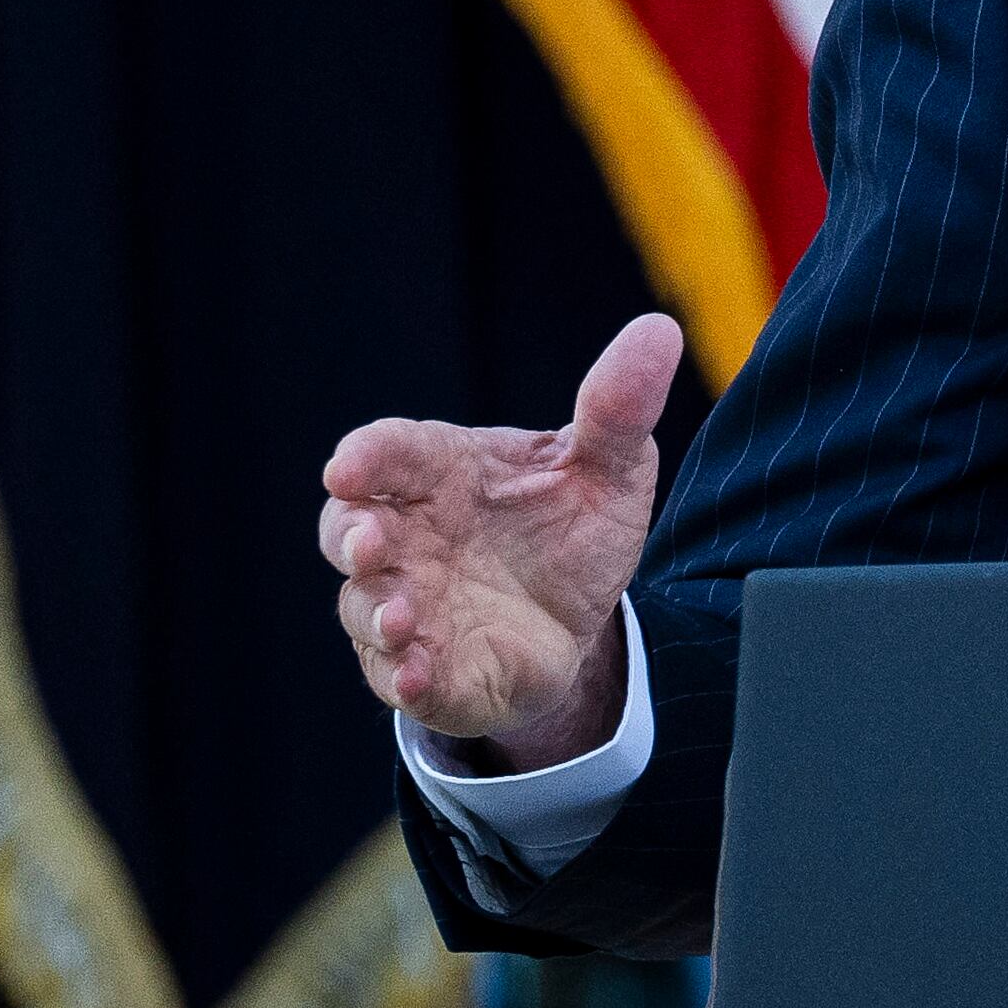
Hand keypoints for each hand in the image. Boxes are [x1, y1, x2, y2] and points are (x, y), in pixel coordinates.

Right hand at [320, 313, 681, 767]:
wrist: (585, 620)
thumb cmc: (572, 529)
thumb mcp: (609, 468)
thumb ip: (620, 409)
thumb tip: (659, 331)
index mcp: (441, 473)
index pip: (386, 452)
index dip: (365, 457)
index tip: (352, 465)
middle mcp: (407, 537)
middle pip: (348, 527)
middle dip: (349, 533)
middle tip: (369, 541)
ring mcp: (409, 605)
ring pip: (364, 606)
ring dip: (377, 611)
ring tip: (405, 617)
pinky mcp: (426, 669)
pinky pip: (397, 676)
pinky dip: (402, 675)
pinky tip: (420, 673)